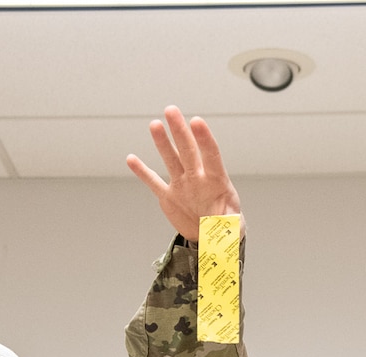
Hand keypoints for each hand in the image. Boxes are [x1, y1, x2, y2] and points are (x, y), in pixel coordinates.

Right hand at [125, 107, 243, 243]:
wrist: (212, 236)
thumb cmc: (227, 226)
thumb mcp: (234, 228)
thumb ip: (229, 224)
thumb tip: (225, 226)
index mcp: (217, 182)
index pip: (211, 156)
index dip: (204, 139)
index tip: (197, 121)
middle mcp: (198, 178)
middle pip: (188, 150)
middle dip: (180, 131)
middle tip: (171, 110)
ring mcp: (182, 185)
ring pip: (171, 160)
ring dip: (162, 143)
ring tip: (155, 124)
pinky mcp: (168, 196)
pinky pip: (153, 182)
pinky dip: (142, 172)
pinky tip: (132, 159)